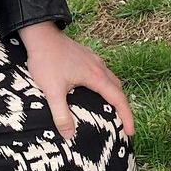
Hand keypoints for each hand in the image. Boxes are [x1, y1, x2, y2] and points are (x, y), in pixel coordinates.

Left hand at [19, 22, 132, 142]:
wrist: (40, 34)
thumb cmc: (46, 60)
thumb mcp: (52, 91)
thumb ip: (60, 114)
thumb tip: (69, 135)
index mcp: (96, 76)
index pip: (118, 99)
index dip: (127, 117)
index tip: (130, 132)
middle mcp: (99, 67)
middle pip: (119, 89)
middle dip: (123, 107)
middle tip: (124, 124)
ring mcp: (93, 60)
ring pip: (111, 80)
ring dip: (115, 95)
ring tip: (112, 109)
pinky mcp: (85, 56)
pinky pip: (102, 73)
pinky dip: (106, 85)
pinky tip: (95, 90)